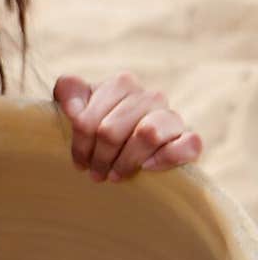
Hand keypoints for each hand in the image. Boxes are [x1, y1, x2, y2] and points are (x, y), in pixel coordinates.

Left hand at [53, 71, 203, 182]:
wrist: (130, 149)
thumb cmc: (101, 125)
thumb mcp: (79, 105)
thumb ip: (69, 92)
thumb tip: (73, 109)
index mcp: (122, 84)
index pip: (89, 118)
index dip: (80, 143)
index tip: (78, 161)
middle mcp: (150, 95)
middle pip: (112, 131)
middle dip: (99, 157)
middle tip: (95, 173)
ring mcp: (172, 116)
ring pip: (148, 135)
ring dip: (126, 161)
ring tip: (115, 176)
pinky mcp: (190, 139)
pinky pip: (188, 144)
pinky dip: (166, 159)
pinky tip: (147, 168)